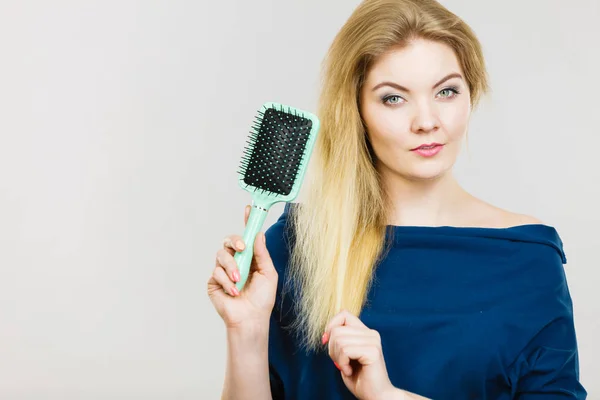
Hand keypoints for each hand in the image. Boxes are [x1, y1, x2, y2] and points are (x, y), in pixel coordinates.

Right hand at [207, 205, 277, 329]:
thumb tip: (258, 234)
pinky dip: (227, 281)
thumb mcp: (268, 273)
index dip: (246, 222)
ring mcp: (223, 271)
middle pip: (229, 240)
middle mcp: (236, 261)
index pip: (247, 237)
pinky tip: (234, 292)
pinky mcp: (214, 281)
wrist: (251, 319)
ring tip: (240, 280)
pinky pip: (216, 272)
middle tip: (241, 248)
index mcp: (250, 257)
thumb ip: (262, 254)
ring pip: (221, 255)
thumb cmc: (262, 299)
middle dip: (235, 241)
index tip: (248, 209)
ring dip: (232, 267)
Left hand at [323, 309, 395, 399]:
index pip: (344, 314)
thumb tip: (327, 333)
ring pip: (339, 340)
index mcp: (365, 331)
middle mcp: (371, 333)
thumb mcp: (345, 355)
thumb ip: (340, 340)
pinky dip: (342, 363)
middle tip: (341, 363)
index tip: (327, 341)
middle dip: (332, 349)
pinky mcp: (373, 351)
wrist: (376, 396)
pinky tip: (350, 371)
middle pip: (337, 330)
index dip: (331, 326)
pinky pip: (345, 350)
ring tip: (347, 368)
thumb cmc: (359, 378)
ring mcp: (373, 341)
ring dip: (337, 358)